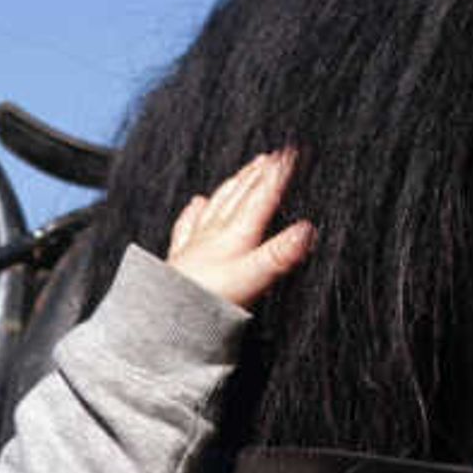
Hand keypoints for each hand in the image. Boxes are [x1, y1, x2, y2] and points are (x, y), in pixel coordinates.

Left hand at [163, 147, 314, 310]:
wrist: (166, 318)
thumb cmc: (208, 300)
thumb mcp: (253, 277)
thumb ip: (280, 253)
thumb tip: (306, 231)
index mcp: (236, 234)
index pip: (261, 197)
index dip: (277, 174)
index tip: (290, 153)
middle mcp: (215, 233)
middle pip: (240, 195)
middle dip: (257, 173)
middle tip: (270, 156)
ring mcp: (196, 244)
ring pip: (217, 204)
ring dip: (233, 185)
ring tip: (242, 172)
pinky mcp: (180, 259)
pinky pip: (188, 225)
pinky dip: (194, 211)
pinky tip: (196, 203)